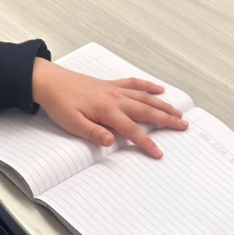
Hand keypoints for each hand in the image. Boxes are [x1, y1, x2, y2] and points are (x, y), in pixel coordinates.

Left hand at [31, 58, 188, 157]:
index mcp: (107, 110)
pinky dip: (148, 86)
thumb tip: (111, 141)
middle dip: (167, 120)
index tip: (158, 153)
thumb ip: (93, 132)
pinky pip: (134, 83)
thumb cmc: (60, 103)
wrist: (49, 81)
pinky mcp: (111, 85)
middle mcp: (115, 98)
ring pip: (145, 97)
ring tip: (178, 112)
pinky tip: (159, 89)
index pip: (132, 130)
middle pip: (147, 110)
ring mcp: (115, 90)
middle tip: (184, 126)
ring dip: (163, 105)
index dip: (146, 143)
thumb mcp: (72, 123)